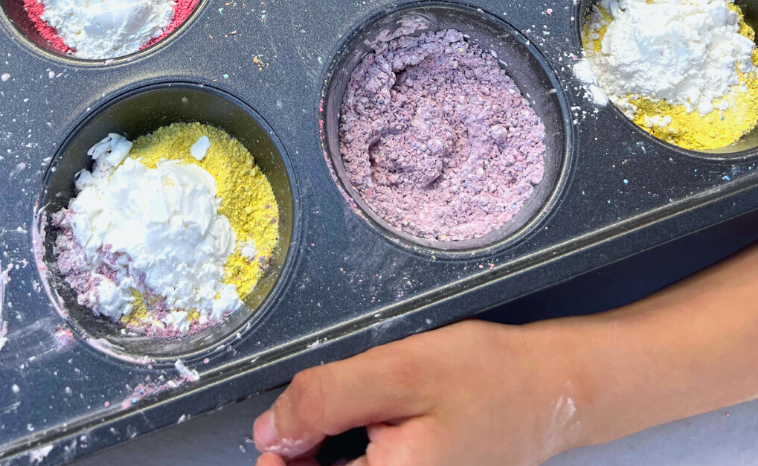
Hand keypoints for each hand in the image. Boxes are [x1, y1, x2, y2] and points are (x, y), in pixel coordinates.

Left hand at [252, 320, 580, 465]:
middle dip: (313, 442)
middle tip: (345, 400)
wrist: (552, 388)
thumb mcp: (397, 370)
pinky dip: (360, 443)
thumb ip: (325, 400)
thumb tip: (271, 431)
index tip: (293, 417)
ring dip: (334, 442)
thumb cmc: (487, 379)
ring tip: (373, 404)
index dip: (281, 452)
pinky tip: (384, 414)